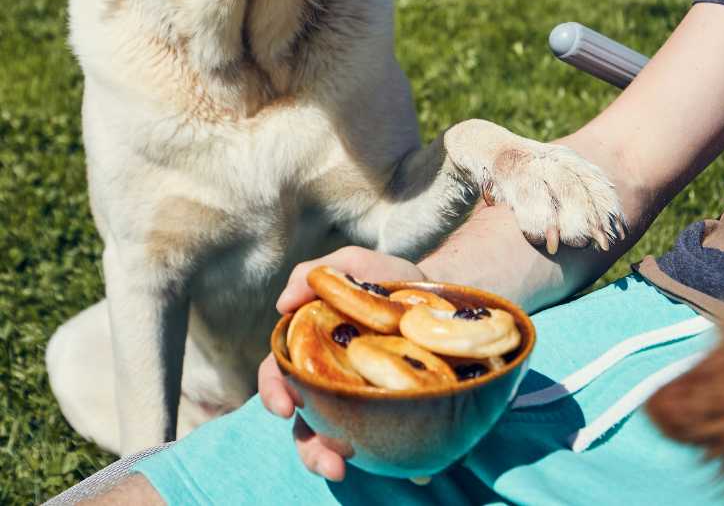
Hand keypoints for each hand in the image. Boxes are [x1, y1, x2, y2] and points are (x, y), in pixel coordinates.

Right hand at [258, 246, 424, 480]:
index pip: (279, 373)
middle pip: (304, 420)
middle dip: (309, 446)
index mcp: (311, 347)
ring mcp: (358, 399)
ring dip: (335, 461)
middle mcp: (328, 380)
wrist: (440, 293)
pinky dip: (395, 460)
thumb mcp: (356, 263)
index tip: (285, 406)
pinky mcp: (390, 412)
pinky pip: (385, 442)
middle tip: (330, 460)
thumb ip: (316, 272)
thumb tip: (283, 303)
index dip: (274, 390)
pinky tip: (416, 470)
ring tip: (349, 469)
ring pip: (334, 440)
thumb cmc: (389, 279)